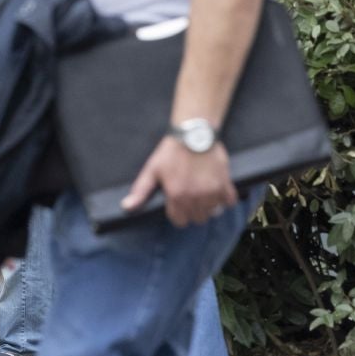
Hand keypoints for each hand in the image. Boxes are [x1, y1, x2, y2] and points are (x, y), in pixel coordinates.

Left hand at [122, 135, 236, 227]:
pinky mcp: (225, 184)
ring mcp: (212, 192)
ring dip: (208, 206)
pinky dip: (225, 199)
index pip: (180, 221)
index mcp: (176, 196)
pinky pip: (229, 201)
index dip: (178, 215)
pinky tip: (217, 190)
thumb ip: (140, 192)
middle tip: (191, 199)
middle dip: (193, 212)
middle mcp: (195, 197)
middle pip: (197, 219)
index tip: (178, 205)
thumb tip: (126, 208)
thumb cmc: (170, 152)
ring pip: (213, 212)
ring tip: (203, 194)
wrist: (193, 134)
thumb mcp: (152, 170)